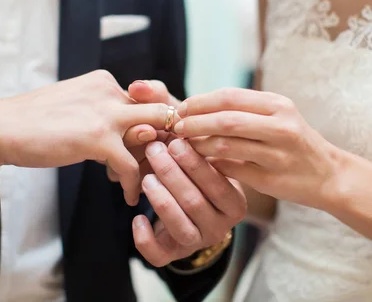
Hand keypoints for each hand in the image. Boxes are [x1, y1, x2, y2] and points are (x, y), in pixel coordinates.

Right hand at [0, 70, 170, 204]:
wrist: (2, 128)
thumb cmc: (35, 122)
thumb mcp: (76, 106)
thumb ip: (103, 114)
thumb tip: (127, 135)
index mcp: (104, 81)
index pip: (146, 100)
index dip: (153, 125)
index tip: (152, 147)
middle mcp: (109, 91)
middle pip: (158, 112)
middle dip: (164, 139)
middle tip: (161, 164)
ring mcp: (105, 113)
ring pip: (152, 135)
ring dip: (152, 163)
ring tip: (142, 182)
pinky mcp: (97, 138)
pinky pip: (130, 165)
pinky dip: (133, 184)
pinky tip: (128, 197)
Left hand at [132, 139, 245, 266]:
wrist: (197, 214)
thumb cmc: (200, 176)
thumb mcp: (204, 158)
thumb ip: (192, 139)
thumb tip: (167, 115)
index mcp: (235, 204)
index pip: (217, 185)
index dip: (195, 164)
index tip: (175, 142)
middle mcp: (220, 227)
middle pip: (195, 203)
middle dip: (172, 175)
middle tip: (154, 151)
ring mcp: (197, 242)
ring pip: (179, 226)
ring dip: (161, 200)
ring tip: (146, 178)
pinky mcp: (173, 254)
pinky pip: (158, 255)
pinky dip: (145, 238)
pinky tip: (137, 217)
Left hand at [175, 88, 342, 209]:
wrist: (328, 174)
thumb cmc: (292, 142)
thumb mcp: (275, 117)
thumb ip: (242, 111)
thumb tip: (196, 108)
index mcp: (278, 105)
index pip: (229, 96)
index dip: (200, 102)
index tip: (181, 108)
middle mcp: (281, 126)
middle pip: (226, 119)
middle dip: (195, 122)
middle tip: (177, 127)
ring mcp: (277, 153)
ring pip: (227, 144)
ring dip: (200, 144)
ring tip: (185, 146)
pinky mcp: (271, 178)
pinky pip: (232, 169)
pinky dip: (212, 164)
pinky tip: (201, 164)